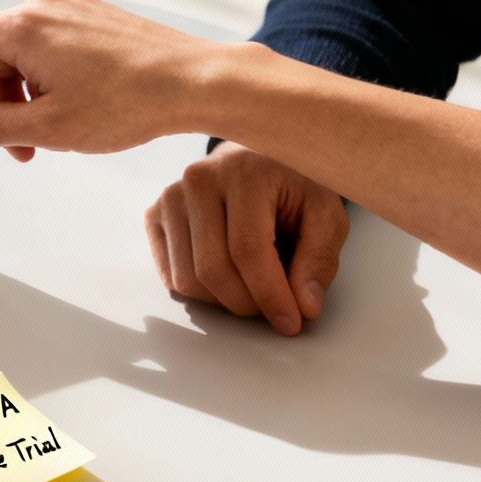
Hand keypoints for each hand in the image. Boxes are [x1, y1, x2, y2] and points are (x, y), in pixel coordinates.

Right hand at [0, 0, 245, 156]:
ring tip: (62, 131)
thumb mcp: (50, 130)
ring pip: (21, 62)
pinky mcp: (91, 20)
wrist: (197, 81)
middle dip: (0, 106)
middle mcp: (41, 9)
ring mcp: (69, 11)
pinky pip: (50, 55)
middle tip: (27, 148)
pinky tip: (82, 108)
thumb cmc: (132, 99)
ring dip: (29, 100)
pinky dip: (52, 85)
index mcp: (21, 28)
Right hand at [148, 143, 348, 335]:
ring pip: (187, 280)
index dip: (269, 295)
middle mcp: (198, 180)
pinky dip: (201, 292)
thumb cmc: (293, 185)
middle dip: (247, 304)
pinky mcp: (155, 215)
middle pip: (212, 270)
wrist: (258, 158)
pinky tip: (228, 276)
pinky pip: (171, 276)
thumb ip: (319, 259)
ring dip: (224, 301)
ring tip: (253, 288)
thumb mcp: (325, 214)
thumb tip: (305, 306)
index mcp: (244, 173)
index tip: (291, 322)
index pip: (247, 250)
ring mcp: (171, 198)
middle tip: (275, 308)